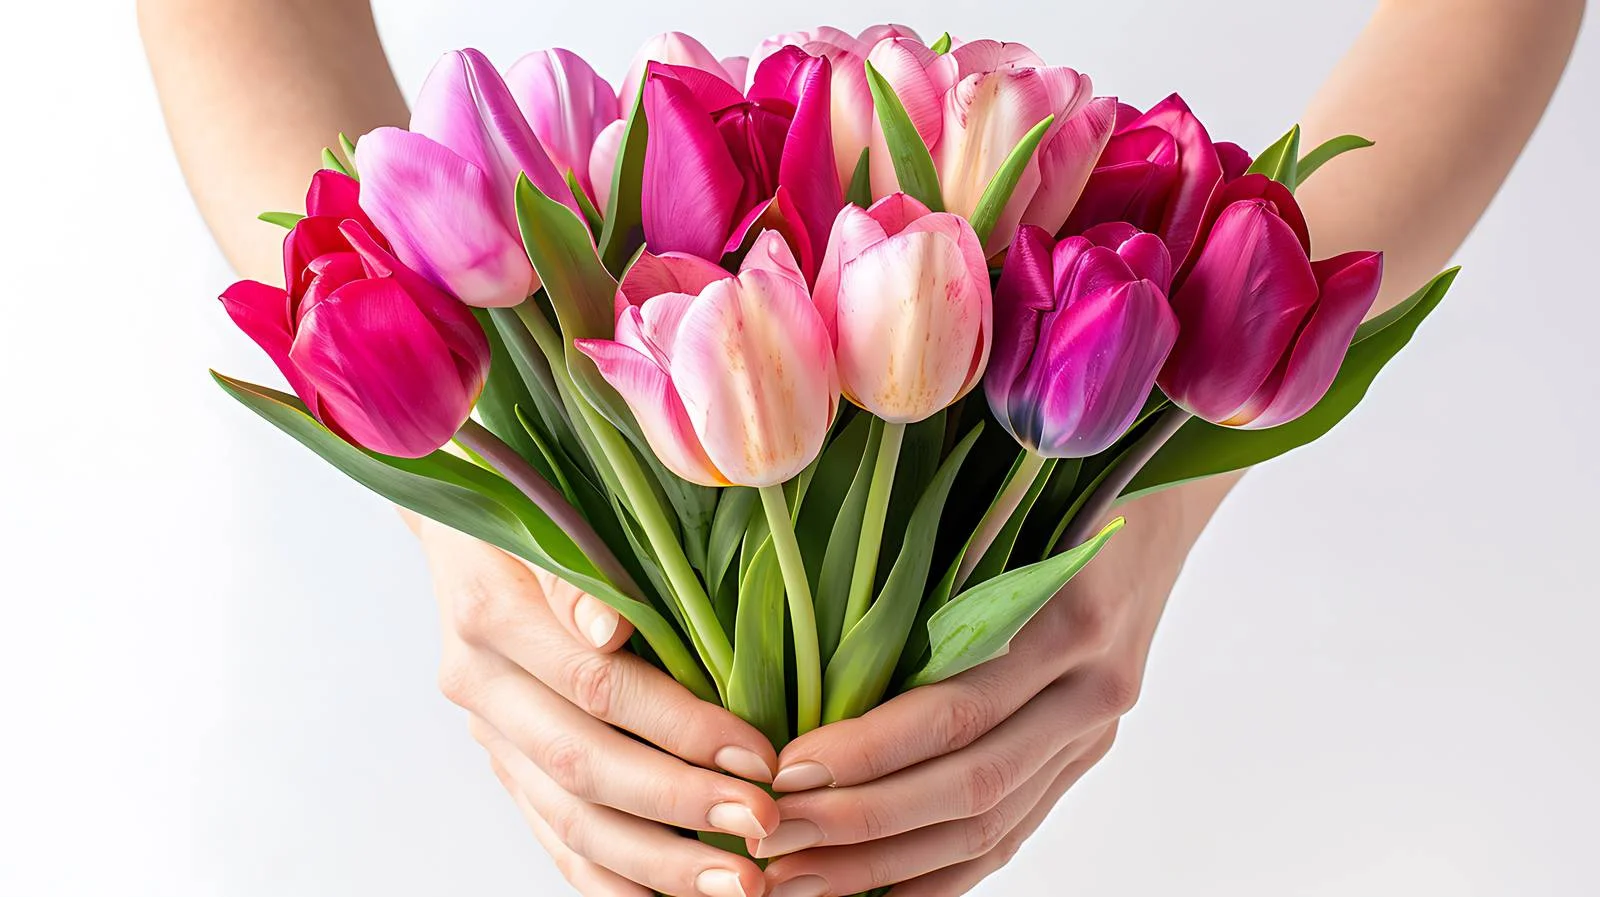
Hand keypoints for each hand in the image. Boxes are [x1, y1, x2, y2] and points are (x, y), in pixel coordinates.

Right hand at [407, 512, 779, 896]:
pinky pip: (553, 841)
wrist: (469, 521)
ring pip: (568, 822)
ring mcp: (490, 735)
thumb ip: (580, 573)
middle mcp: (481, 685)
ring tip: (736, 887)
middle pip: (584, 769)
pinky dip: (611, 880)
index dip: (682, 728)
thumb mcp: (556, 512)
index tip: (760, 756)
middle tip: (763, 828)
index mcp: (492, 617)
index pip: (598, 690)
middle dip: (681, 808)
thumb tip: (610, 628)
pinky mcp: (506, 766)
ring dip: (656, 865)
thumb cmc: (537, 506)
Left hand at [753, 482, 1226, 896]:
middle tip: (772, 837)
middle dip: (860, 823)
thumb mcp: (1004, 507)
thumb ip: (933, 570)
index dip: (867, 751)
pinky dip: (942, 875)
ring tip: (799, 877)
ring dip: (886, 865)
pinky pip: (1012, 836)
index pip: (958, 710)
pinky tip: (877, 892)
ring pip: (987, 827)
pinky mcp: (1082, 759)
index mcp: (1070, 619)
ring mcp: (1092, 734)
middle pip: (970, 786)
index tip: (784, 770)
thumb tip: (806, 631)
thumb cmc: (1060, 487)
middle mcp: (1091, 690)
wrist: (1161, 506)